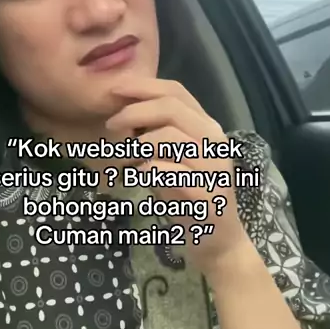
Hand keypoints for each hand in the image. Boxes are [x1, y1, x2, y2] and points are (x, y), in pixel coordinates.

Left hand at [106, 77, 249, 273]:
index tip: (115, 89)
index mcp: (207, 128)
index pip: (177, 92)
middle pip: (171, 108)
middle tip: (111, 125)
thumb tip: (123, 115)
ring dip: (139, 144)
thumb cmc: (190, 198)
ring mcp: (213, 167)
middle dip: (135, 111)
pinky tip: (140, 176)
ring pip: (170, 136)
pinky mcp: (206, 193)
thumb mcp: (173, 159)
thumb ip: (157, 135)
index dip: (144, 86)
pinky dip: (148, 170)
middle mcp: (215, 141)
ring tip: (127, 159)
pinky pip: (169, 171)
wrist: (218, 242)